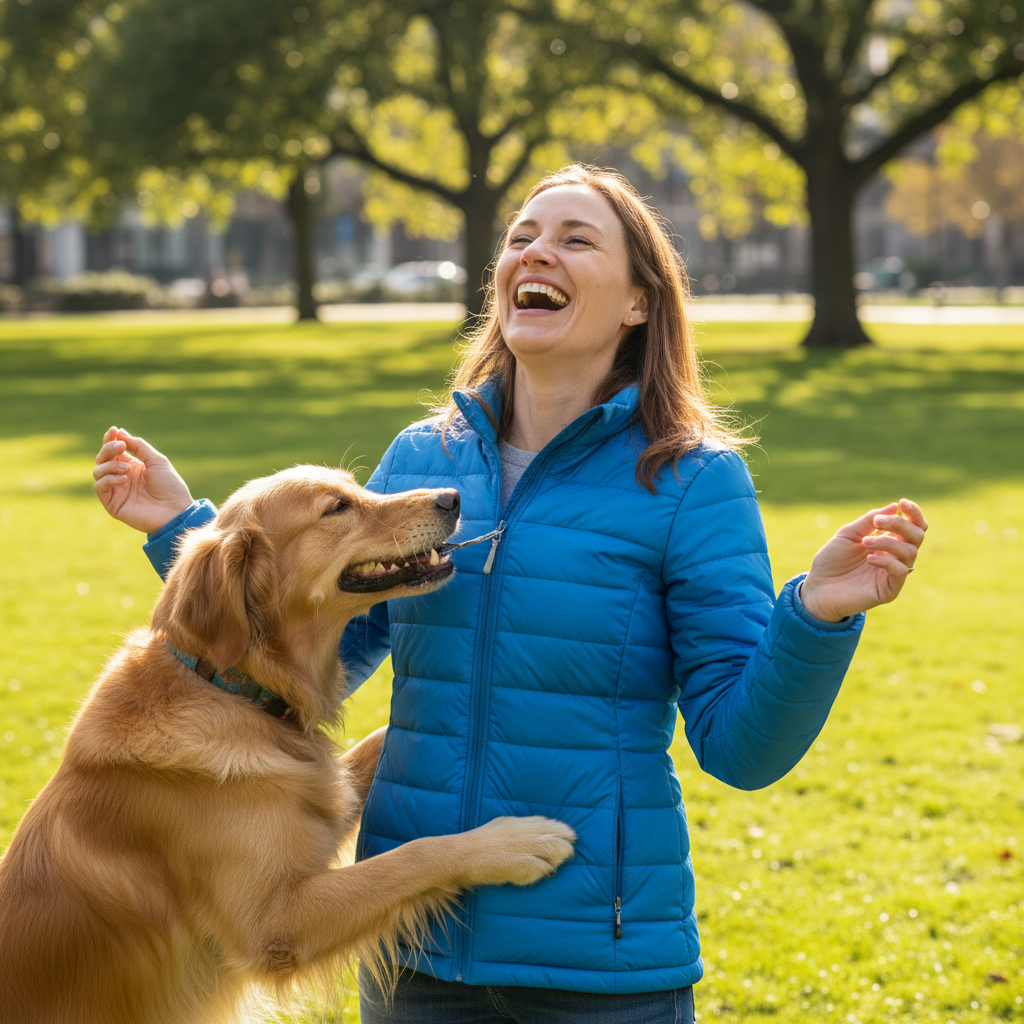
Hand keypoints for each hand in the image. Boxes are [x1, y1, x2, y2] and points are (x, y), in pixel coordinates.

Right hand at [93, 426, 192, 533]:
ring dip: (109, 465)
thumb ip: (139, 446)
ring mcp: (116, 490)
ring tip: (126, 468)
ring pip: (98, 471)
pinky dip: (108, 479)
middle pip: (103, 458)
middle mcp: (122, 477)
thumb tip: (120, 432)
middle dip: (108, 449)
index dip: (111, 439)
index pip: (114, 451)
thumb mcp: (157, 461)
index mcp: (132, 466)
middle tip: (120, 446)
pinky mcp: (112, 504)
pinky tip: (124, 479)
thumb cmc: (170, 486)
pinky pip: (99, 487)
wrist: (175, 511)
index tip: (114, 430)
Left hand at [800, 499, 927, 622]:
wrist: (818, 588)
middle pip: (917, 535)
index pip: (913, 526)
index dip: (913, 513)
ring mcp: (894, 573)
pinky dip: (888, 561)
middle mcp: (895, 555)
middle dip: (900, 524)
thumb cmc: (832, 560)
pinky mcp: (889, 589)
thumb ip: (869, 521)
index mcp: (888, 541)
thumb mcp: (848, 534)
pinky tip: (869, 558)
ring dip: (888, 542)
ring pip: (910, 552)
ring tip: (865, 542)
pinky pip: (901, 572)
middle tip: (877, 522)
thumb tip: (894, 506)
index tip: (902, 503)